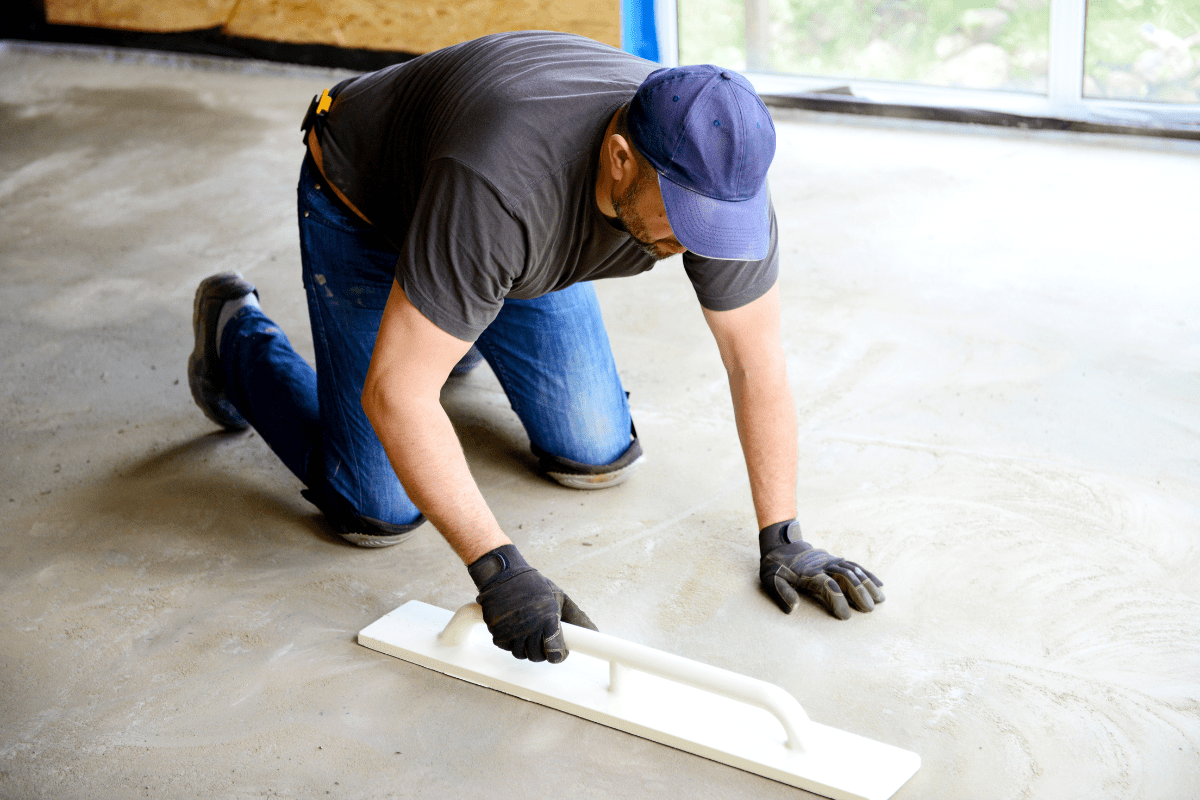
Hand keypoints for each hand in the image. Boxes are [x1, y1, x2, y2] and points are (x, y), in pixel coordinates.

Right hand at [468, 544, 597, 662]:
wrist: (503, 575)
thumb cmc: (534, 586)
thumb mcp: (559, 597)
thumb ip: (576, 617)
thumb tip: (594, 632)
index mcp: (548, 619)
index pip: (555, 653)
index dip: (558, 654)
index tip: (559, 651)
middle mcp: (529, 627)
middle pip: (538, 657)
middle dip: (542, 651)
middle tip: (543, 638)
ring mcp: (511, 631)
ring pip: (521, 654)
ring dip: (525, 647)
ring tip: (528, 631)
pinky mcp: (496, 631)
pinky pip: (505, 647)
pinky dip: (510, 642)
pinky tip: (514, 628)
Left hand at [759, 520, 884, 618]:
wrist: (780, 545)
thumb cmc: (775, 568)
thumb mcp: (771, 580)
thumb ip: (782, 593)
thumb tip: (794, 609)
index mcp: (807, 573)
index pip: (826, 585)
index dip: (837, 600)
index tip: (845, 616)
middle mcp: (822, 565)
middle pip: (845, 576)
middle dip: (858, 592)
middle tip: (869, 610)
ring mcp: (830, 561)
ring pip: (853, 570)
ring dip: (867, 584)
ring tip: (880, 600)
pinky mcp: (835, 559)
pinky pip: (854, 565)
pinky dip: (867, 574)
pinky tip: (879, 585)